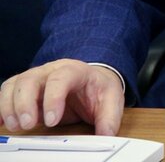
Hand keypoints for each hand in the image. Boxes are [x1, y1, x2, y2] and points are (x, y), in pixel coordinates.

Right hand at [0, 60, 123, 134]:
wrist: (91, 80)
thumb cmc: (98, 88)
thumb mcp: (111, 99)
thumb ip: (110, 117)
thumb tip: (106, 135)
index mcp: (75, 71)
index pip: (61, 78)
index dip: (53, 98)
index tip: (52, 121)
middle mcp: (51, 70)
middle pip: (30, 79)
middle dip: (24, 103)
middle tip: (28, 125)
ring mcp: (36, 78)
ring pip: (14, 85)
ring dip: (9, 106)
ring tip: (16, 126)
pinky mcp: (24, 89)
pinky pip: (7, 92)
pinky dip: (2, 108)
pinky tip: (3, 123)